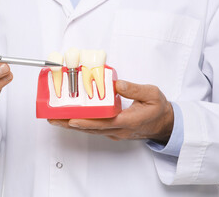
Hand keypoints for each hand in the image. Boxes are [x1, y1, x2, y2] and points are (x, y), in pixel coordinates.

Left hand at [48, 80, 173, 142]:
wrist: (164, 124)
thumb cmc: (158, 109)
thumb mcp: (152, 94)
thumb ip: (134, 89)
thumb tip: (116, 84)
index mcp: (128, 121)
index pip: (104, 123)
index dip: (87, 122)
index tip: (72, 120)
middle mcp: (118, 130)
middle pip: (91, 129)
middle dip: (71, 124)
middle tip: (54, 119)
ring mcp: (114, 133)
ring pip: (90, 130)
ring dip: (72, 126)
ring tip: (56, 120)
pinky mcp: (112, 131)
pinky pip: (94, 129)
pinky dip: (81, 124)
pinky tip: (70, 119)